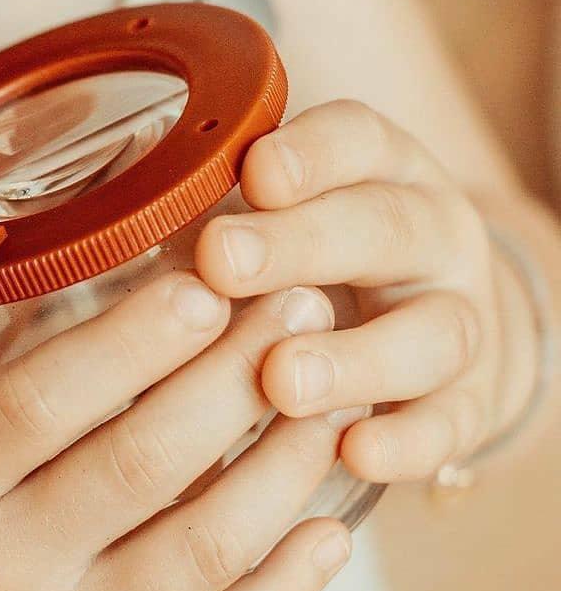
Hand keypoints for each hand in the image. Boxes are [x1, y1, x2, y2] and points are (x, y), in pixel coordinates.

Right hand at [0, 274, 355, 590]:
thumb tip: (26, 275)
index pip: (39, 400)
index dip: (127, 342)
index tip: (200, 286)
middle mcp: (1, 566)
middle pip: (140, 461)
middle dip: (232, 375)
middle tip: (296, 305)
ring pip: (199, 548)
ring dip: (279, 467)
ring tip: (330, 396)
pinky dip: (284, 585)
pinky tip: (325, 526)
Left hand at [197, 99, 511, 482]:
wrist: (442, 316)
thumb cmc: (332, 251)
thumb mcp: (297, 206)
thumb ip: (232, 207)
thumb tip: (119, 224)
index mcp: (380, 169)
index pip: (356, 138)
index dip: (309, 154)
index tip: (253, 174)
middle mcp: (429, 231)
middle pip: (381, 226)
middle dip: (300, 244)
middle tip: (222, 260)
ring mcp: (458, 314)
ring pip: (429, 330)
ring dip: (354, 357)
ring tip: (280, 378)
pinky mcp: (470, 398)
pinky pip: (451, 422)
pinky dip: (406, 441)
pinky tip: (354, 452)